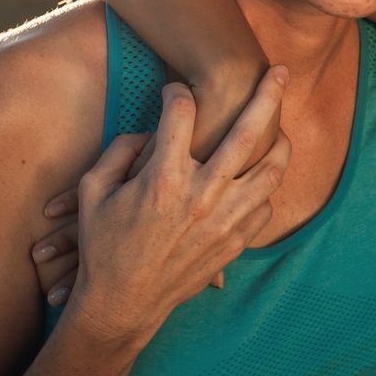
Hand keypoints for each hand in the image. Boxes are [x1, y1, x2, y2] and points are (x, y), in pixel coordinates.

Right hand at [56, 70, 290, 345]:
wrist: (123, 304)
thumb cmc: (103, 246)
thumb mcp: (93, 193)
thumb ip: (118, 153)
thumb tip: (148, 132)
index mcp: (163, 178)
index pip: (181, 114)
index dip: (176, 92)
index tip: (176, 88)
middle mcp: (202, 194)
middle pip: (246, 131)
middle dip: (265, 95)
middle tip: (279, 70)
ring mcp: (224, 220)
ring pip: (271, 170)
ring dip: (280, 143)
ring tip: (282, 128)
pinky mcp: (235, 242)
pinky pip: (264, 206)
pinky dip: (264, 189)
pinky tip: (259, 179)